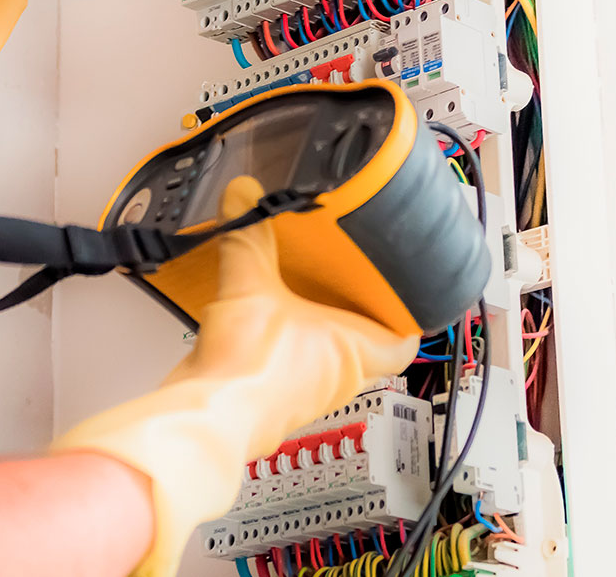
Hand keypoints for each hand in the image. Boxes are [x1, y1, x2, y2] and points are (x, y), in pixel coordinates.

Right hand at [50, 176, 416, 576]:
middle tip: (349, 277)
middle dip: (358, 311)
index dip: (411, 314)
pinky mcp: (272, 395)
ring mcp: (306, 390)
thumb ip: (249, 237)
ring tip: (305, 290)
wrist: (204, 419)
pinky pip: (291, 363)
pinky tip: (262, 317)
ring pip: (328, 356)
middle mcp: (337, 377)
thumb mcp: (250, 287)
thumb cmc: (247, 376)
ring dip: (319, 328)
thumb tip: (245, 196)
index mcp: (354, 354)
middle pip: (368, 345)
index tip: (408, 287)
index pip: (406, 340)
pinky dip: (284, 341)